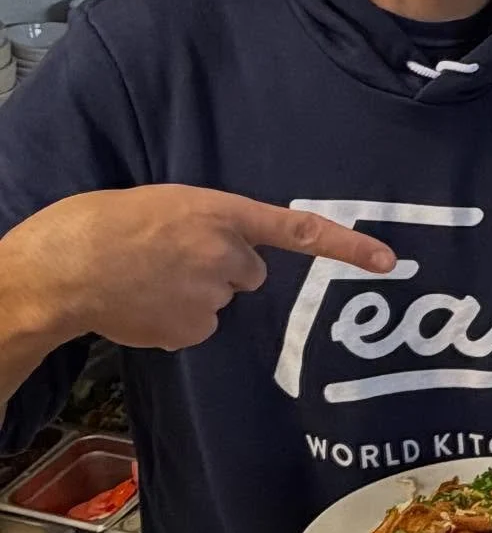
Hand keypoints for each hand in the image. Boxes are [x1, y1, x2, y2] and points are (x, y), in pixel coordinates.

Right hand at [0, 186, 394, 352]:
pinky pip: (198, 326)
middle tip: (174, 258)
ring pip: (221, 300)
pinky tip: (144, 302)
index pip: (300, 230)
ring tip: (149, 278)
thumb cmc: (106, 224)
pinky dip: (175, 318)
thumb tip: (233, 257)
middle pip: (250, 272)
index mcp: (222, 212)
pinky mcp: (194, 328)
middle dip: (223, 268)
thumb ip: (211, 225)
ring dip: (195, 293)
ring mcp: (212, 295)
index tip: (389, 261)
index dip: (348, 247)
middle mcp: (227, 254)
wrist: (62, 267)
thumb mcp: (170, 204)